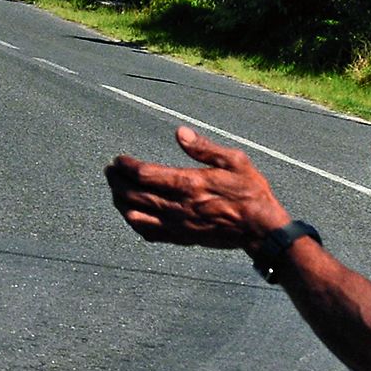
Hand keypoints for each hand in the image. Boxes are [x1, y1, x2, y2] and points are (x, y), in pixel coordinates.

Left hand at [105, 127, 289, 251]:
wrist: (261, 230)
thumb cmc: (250, 193)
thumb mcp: (235, 161)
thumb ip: (204, 148)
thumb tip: (179, 132)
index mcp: (189, 184)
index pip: (144, 174)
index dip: (126, 166)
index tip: (118, 159)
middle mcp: (178, 206)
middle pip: (134, 193)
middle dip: (116, 181)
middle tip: (109, 171)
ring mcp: (177, 225)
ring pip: (136, 214)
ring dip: (120, 201)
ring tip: (114, 190)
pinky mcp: (180, 238)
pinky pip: (148, 233)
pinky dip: (134, 222)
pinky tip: (130, 214)